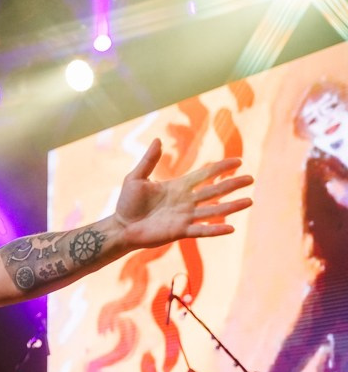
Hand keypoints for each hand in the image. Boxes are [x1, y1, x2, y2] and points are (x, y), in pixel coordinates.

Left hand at [114, 138, 253, 249]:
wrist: (120, 227)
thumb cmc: (127, 203)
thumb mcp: (136, 178)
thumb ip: (148, 161)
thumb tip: (158, 139)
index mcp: (178, 186)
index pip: (204, 174)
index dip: (220, 168)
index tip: (238, 161)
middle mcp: (186, 201)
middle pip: (214, 191)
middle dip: (233, 184)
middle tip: (251, 179)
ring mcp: (184, 216)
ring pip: (213, 210)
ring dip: (231, 206)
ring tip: (249, 201)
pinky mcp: (179, 231)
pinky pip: (201, 230)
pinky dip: (216, 230)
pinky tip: (231, 228)